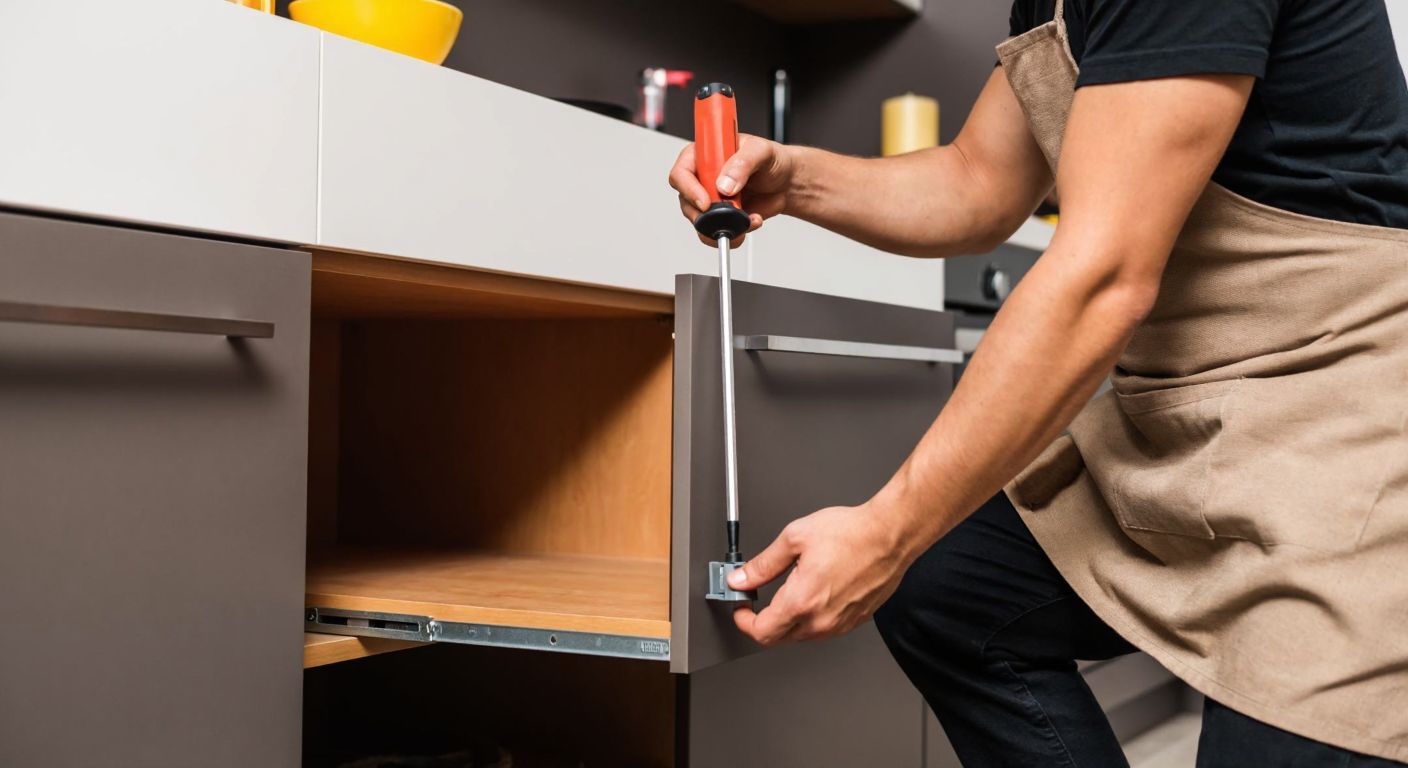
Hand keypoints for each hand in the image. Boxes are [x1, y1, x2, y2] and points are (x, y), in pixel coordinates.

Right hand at [668, 133, 795, 245]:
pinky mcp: (722, 217)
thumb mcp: (761, 151)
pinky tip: (749, 223)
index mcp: (706, 155)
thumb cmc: (772, 161)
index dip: (689, 189)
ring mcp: (712, 199)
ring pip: (700, 221)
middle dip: (705, 213)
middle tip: (728, 212)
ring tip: (745, 218)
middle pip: (687, 201)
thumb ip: (742, 163)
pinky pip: (716, 232)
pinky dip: (733, 234)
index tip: (706, 201)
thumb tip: (724, 183)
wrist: (788, 183)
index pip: (682, 172)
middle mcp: (704, 178)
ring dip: (721, 225)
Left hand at [728, 501, 918, 645]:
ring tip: (788, 590)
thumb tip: (741, 578)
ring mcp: (840, 624)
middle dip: (762, 621)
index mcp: (802, 601)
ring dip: (787, 620)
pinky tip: (812, 593)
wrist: (890, 535)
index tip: (741, 608)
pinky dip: (809, 617)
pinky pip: (823, 629)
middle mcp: (821, 620)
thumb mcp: (794, 539)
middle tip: (757, 598)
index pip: (761, 631)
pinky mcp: (854, 621)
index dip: (744, 621)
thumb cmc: (851, 533)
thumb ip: (763, 564)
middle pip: (779, 638)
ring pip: (801, 635)